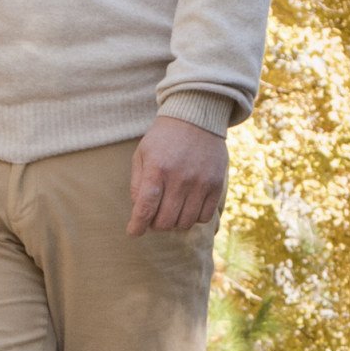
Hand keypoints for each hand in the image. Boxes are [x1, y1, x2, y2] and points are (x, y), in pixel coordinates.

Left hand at [127, 116, 226, 234]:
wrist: (197, 118)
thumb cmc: (164, 138)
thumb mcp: (142, 154)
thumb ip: (138, 183)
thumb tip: (139, 212)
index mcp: (157, 169)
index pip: (145, 208)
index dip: (137, 226)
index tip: (134, 232)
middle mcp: (180, 178)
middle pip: (165, 221)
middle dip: (155, 224)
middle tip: (154, 216)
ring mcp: (200, 183)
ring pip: (185, 223)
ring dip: (175, 222)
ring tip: (171, 210)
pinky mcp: (216, 185)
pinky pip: (204, 217)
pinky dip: (193, 217)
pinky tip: (188, 206)